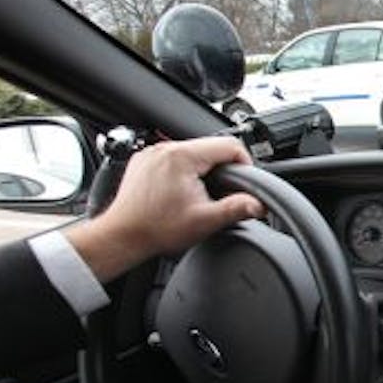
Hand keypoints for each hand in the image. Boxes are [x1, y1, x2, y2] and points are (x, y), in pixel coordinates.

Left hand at [68, 136, 266, 282]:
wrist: (122, 236)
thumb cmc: (157, 228)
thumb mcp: (205, 221)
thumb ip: (236, 209)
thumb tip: (260, 204)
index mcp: (183, 156)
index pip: (229, 145)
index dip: (245, 164)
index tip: (244, 183)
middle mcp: (165, 148)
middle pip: (211, 148)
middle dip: (223, 169)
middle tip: (222, 195)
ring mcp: (152, 153)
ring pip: (193, 153)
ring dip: (203, 170)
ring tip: (200, 195)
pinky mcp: (144, 161)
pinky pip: (174, 158)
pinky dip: (184, 171)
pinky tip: (181, 192)